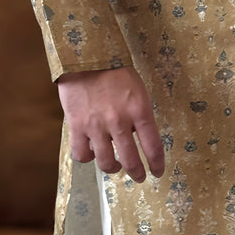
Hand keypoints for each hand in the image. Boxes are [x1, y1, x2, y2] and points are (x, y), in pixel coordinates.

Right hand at [57, 67, 164, 181]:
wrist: (86, 57)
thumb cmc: (115, 71)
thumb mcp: (137, 89)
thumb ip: (138, 114)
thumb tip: (135, 136)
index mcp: (139, 110)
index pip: (153, 146)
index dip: (157, 163)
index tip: (158, 171)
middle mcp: (119, 121)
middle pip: (131, 160)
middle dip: (137, 173)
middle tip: (139, 177)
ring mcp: (97, 126)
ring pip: (106, 163)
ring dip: (113, 168)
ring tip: (115, 165)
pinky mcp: (77, 126)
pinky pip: (82, 154)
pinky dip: (87, 157)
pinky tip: (91, 151)